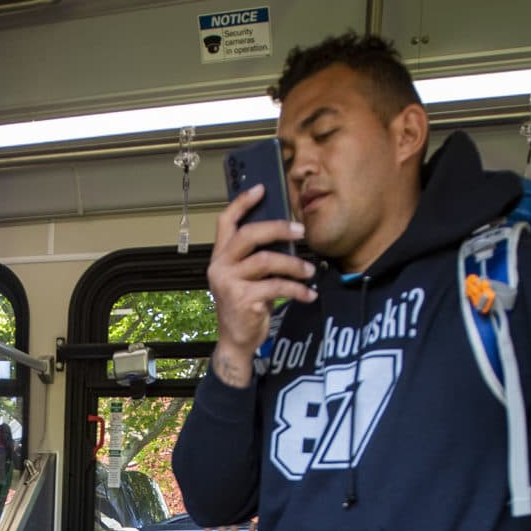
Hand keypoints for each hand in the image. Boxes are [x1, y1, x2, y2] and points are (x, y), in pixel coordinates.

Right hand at [206, 184, 316, 387]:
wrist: (236, 341)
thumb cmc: (245, 305)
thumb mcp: (246, 277)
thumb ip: (256, 257)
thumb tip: (285, 235)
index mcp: (220, 257)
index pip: (226, 222)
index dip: (242, 203)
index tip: (261, 189)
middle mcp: (220, 266)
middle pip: (249, 235)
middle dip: (278, 228)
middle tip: (301, 230)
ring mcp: (229, 283)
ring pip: (267, 261)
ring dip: (294, 265)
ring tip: (310, 272)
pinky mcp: (243, 300)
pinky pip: (277, 286)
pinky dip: (297, 290)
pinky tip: (308, 294)